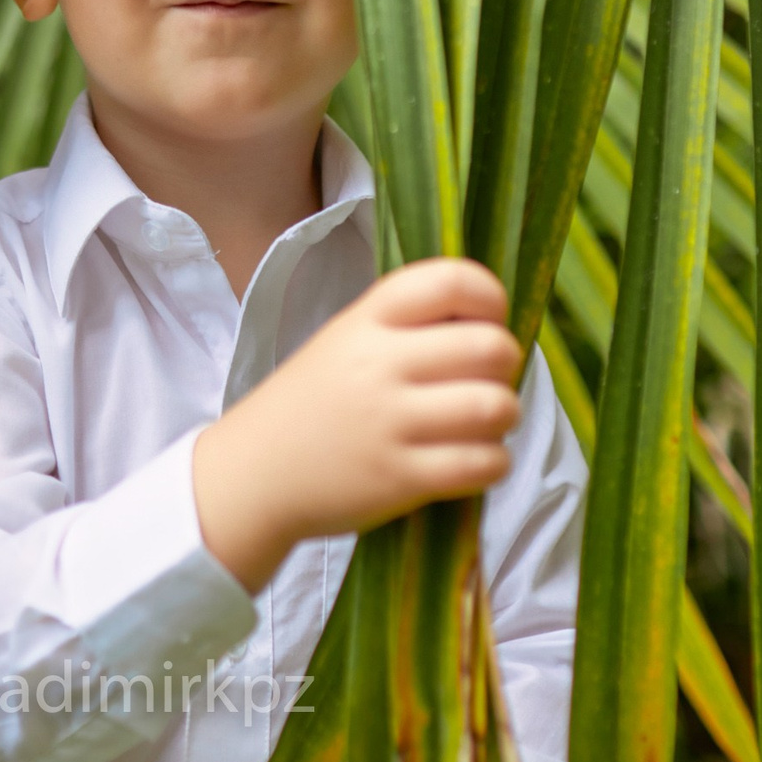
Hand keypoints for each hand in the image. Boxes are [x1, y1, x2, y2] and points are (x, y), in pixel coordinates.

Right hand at [192, 257, 521, 591]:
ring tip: (484, 422)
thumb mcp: (347, 338)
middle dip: (505, 364)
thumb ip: (410, 324)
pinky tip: (473, 459)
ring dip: (504, 415)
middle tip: (486, 379)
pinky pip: (483, 464)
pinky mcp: (401, 479)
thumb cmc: (314, 400)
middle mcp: (380, 365)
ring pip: (495, 407)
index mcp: (368, 319)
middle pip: (489, 346)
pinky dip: (493, 462)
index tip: (488, 319)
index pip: (451, 281)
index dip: (490, 297)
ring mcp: (391, 423)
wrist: (256, 470)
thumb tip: (492, 324)